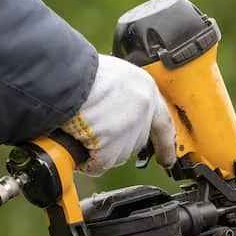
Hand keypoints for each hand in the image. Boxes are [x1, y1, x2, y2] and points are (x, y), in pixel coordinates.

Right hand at [62, 54, 175, 176]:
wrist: (68, 77)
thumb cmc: (84, 71)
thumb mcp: (115, 73)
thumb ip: (123, 93)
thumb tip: (117, 108)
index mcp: (145, 89)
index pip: (163, 123)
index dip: (165, 143)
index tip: (168, 158)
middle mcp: (143, 112)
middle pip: (136, 142)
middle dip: (118, 142)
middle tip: (97, 133)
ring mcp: (129, 131)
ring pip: (118, 154)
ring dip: (100, 150)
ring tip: (82, 130)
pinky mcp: (111, 147)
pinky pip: (100, 164)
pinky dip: (87, 161)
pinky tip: (78, 144)